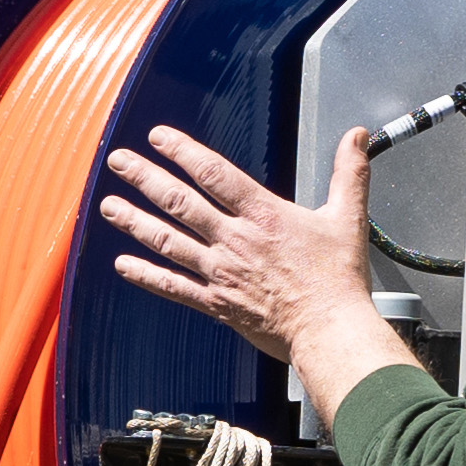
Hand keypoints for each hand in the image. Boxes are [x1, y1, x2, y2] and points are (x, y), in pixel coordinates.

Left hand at [103, 125, 420, 422]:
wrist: (329, 329)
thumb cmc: (338, 278)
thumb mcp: (348, 216)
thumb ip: (349, 172)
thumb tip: (358, 136)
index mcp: (262, 215)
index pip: (214, 174)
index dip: (183, 152)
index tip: (158, 138)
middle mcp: (234, 240)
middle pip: (180, 202)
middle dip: (145, 178)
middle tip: (118, 160)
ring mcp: (221, 273)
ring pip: (168, 241)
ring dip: (135, 221)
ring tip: (108, 205)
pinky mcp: (217, 303)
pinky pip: (174, 287)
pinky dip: (146, 276)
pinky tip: (123, 265)